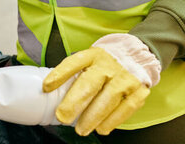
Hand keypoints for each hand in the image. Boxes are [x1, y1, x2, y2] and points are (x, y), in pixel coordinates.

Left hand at [42, 34, 159, 135]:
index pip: (73, 62)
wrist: (136, 56)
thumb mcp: (89, 60)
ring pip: (107, 99)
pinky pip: (125, 108)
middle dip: (75, 102)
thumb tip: (51, 91)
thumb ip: (75, 73)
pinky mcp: (138, 91)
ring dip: (92, 117)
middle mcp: (108, 65)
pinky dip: (112, 120)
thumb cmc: (105, 63)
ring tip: (81, 129)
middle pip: (89, 84)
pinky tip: (101, 128)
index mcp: (92, 56)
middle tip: (62, 116)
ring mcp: (124, 78)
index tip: (46, 87)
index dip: (59, 74)